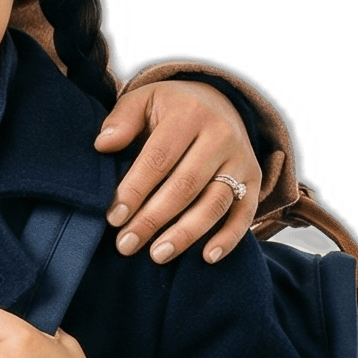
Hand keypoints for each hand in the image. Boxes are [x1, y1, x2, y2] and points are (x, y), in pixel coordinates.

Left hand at [94, 79, 260, 264]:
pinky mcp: (254, 181)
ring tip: (157, 254)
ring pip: (215, 203)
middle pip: (185, 185)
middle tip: (126, 244)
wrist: (219, 103)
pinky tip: (206, 257)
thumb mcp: (144, 100)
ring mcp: (241, 160)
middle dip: (153, 219)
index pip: (159, 158)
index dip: (135, 190)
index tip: (114, 218)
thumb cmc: (170, 109)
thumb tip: (103, 145)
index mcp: (189, 113)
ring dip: (185, 234)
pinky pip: (245, 213)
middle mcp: (221, 135)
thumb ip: (122, 119)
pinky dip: (229, 238)